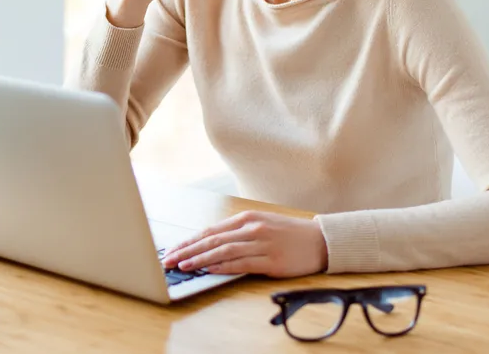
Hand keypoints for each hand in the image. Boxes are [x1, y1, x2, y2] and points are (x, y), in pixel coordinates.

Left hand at [160, 211, 328, 277]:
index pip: (210, 231)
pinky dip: (223, 266)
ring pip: (223, 251)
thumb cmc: (288, 234)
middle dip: (188, 250)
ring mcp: (262, 243)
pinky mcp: (271, 260)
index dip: (189, 241)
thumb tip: (210, 244)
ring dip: (200, 259)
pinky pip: (242, 263)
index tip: (173, 250)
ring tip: (183, 266)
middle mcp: (251, 228)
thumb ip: (238, 232)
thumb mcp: (261, 224)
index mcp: (247, 218)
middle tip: (169, 260)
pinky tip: (209, 269)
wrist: (320, 240)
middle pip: (212, 240)